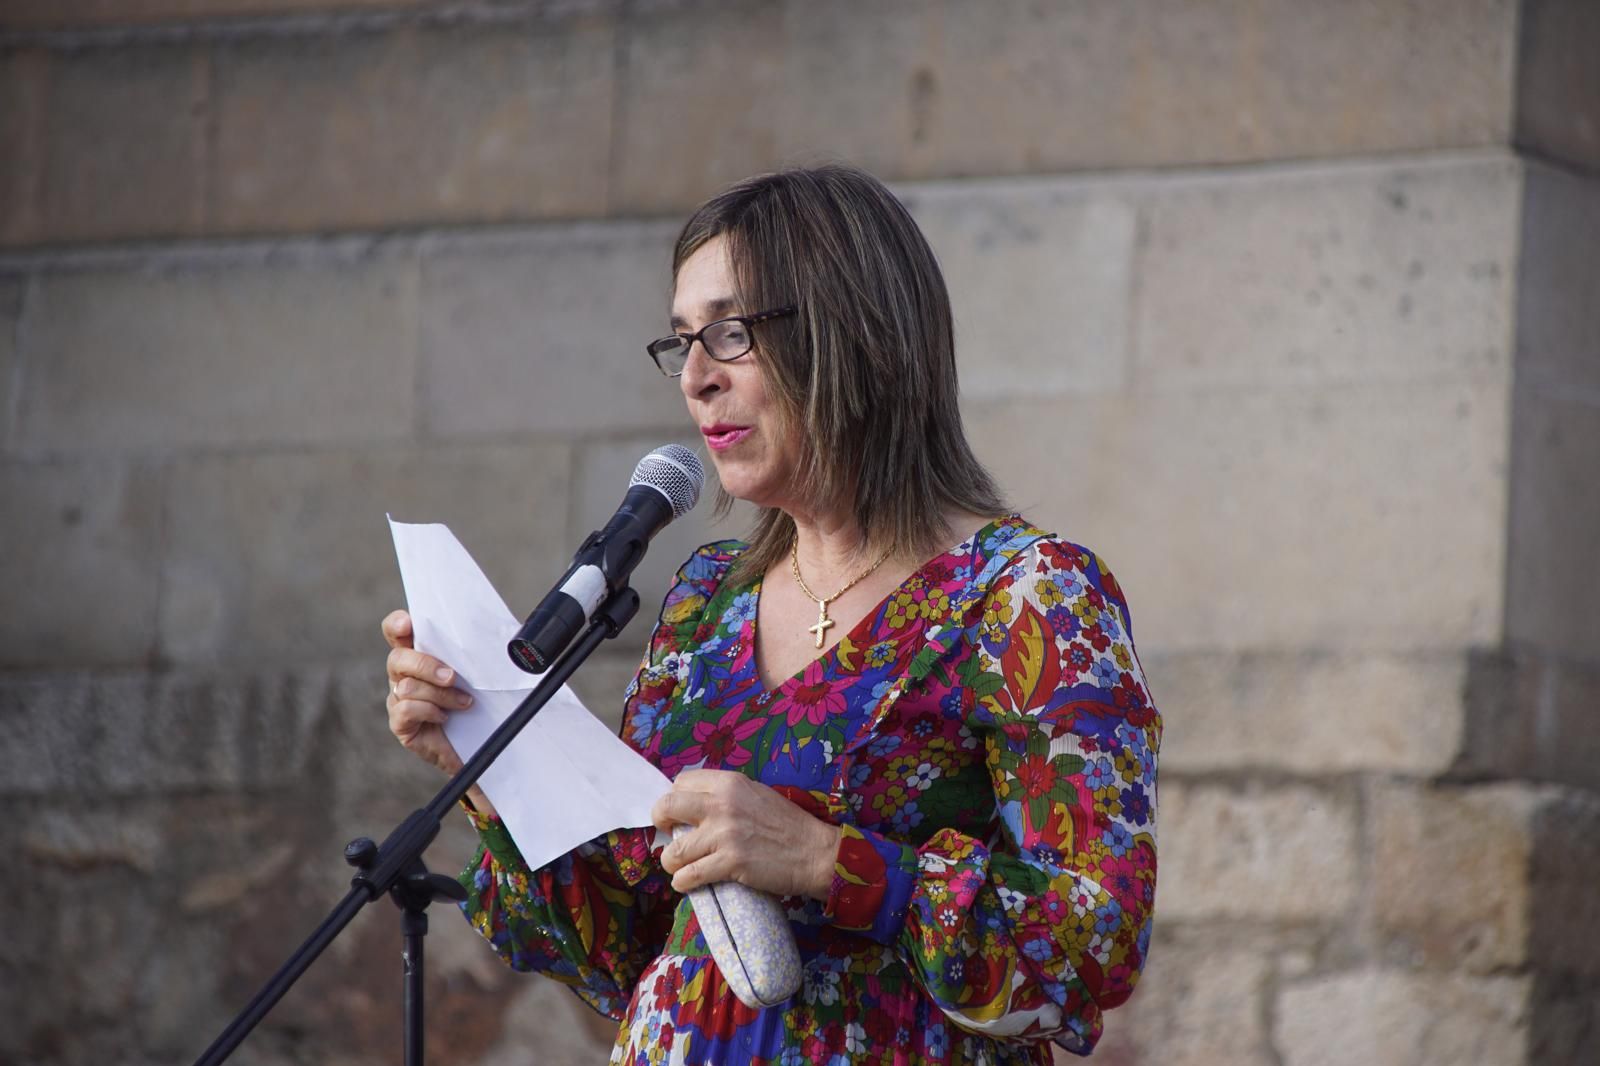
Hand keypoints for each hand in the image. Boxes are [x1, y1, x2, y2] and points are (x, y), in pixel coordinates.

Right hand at [382, 609, 496, 817]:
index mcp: (419, 653)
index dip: (397, 624)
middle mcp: (404, 674)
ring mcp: (399, 698)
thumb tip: (511, 633)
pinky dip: (429, 711)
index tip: (407, 623)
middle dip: (426, 665)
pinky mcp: (400, 723)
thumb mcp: (479, 674)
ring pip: (408, 686)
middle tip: (452, 676)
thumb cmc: (476, 702)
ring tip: (464, 703)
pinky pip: (406, 710)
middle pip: (397, 658)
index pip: (397, 631)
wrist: (477, 743)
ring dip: (440, 694)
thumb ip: (480, 651)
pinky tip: (445, 717)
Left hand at [652, 769, 840, 900]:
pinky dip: (682, 882)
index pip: (681, 782)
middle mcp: (722, 804)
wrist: (814, 852)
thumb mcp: (756, 794)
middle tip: (668, 834)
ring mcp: (725, 834)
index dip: (675, 797)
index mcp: (729, 783)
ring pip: (674, 850)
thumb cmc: (787, 824)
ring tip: (680, 866)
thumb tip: (694, 806)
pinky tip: (686, 883)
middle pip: (667, 808)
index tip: (679, 812)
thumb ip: (726, 796)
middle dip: (660, 822)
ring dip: (671, 861)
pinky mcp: (730, 862)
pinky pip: (690, 875)